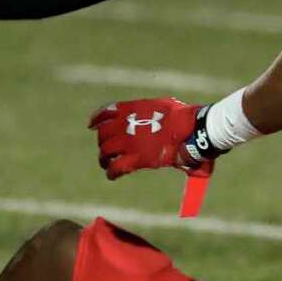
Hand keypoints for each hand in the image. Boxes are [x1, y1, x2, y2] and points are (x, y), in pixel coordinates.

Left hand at [90, 97, 205, 176]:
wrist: (190, 129)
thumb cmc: (182, 116)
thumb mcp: (162, 105)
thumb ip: (148, 110)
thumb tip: (147, 116)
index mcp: (132, 109)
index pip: (106, 112)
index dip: (97, 119)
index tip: (92, 125)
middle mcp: (126, 124)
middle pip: (103, 134)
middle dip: (103, 142)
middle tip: (106, 149)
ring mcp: (129, 142)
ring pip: (105, 151)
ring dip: (104, 158)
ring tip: (106, 163)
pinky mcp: (136, 158)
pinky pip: (116, 167)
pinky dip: (111, 172)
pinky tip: (112, 176)